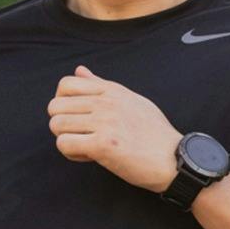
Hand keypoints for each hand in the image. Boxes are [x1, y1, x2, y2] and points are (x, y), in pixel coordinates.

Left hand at [46, 65, 182, 192]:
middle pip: (54, 106)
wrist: (175, 159)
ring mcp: (105, 123)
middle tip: (82, 134)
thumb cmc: (155, 133)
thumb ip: (102, 85)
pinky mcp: (103, 144)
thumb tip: (79, 70)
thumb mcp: (132, 101)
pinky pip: (64, 144)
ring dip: (67, 139)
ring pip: (56, 125)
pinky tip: (90, 156)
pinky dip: (72, 153)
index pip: (66, 84)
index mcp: (113, 90)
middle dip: (62, 123)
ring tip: (87, 146)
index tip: (78, 116)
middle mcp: (107, 103)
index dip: (63, 102)